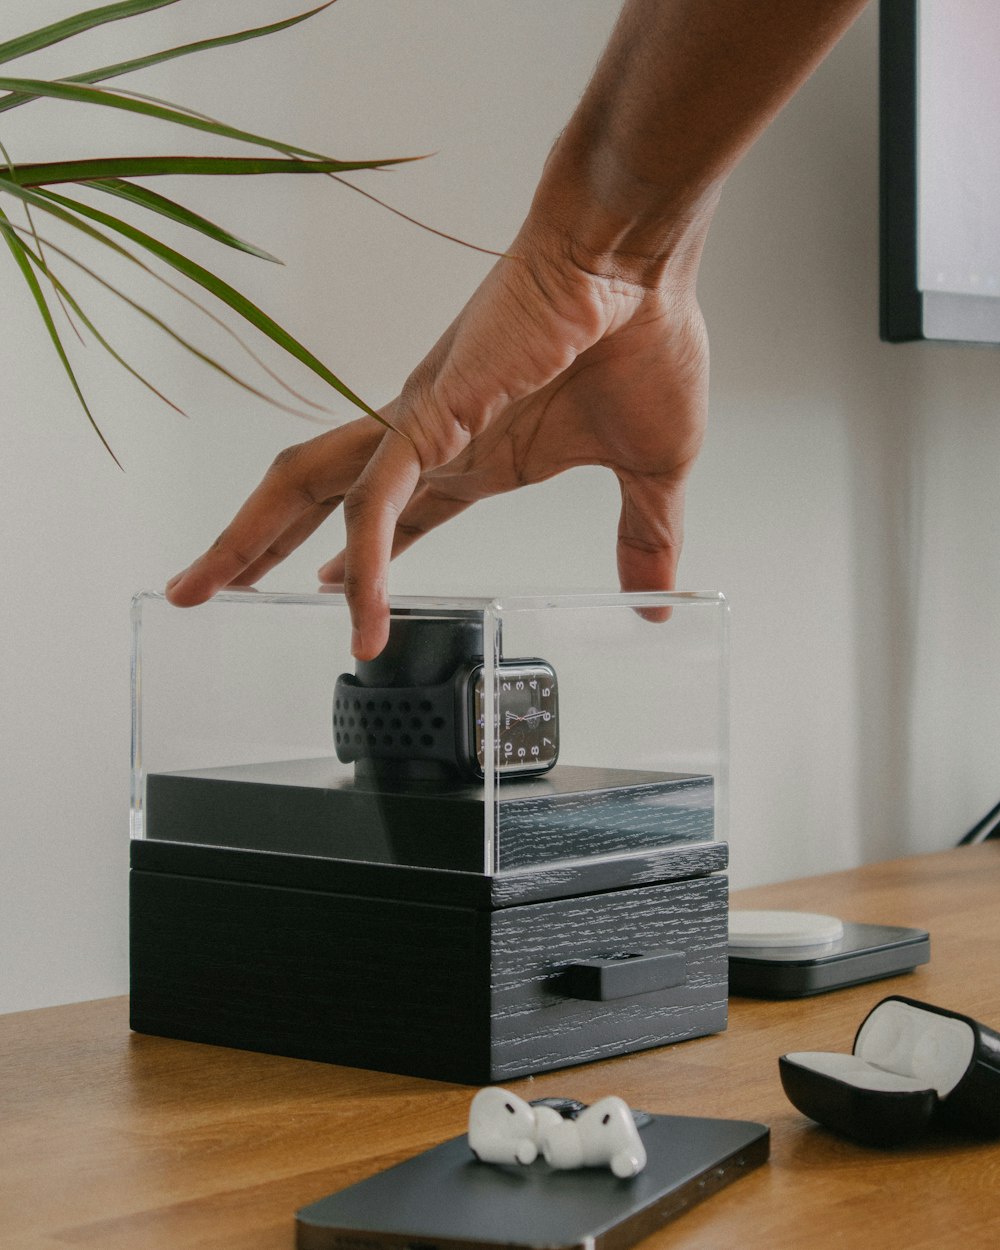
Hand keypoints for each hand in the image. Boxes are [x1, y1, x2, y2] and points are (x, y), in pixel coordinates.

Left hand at [165, 219, 708, 657]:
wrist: (632, 261)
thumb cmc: (642, 341)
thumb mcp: (649, 475)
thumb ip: (642, 543)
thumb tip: (657, 607)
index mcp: (475, 454)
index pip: (392, 517)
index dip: (354, 557)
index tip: (315, 585)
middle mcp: (430, 441)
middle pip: (318, 500)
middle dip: (258, 543)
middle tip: (206, 589)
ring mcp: (418, 430)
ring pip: (309, 491)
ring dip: (250, 541)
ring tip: (199, 590)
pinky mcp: (427, 419)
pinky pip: (375, 506)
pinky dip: (362, 565)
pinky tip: (356, 618)